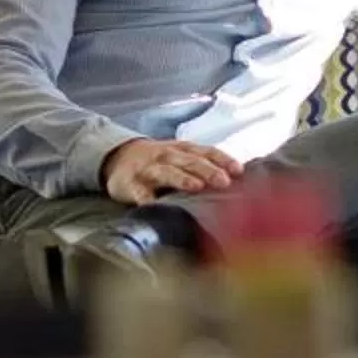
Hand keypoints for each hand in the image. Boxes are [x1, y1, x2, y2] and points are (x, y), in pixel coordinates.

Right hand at [101, 137, 243, 203]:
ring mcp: (149, 170)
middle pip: (190, 161)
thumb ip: (204, 166)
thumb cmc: (160, 161)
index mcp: (183, 150)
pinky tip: (156, 207)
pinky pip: (139, 193)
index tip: (239, 171)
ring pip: (167, 172)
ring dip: (182, 178)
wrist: (117, 157)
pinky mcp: (131, 185)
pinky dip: (147, 199)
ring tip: (196, 186)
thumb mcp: (181, 157)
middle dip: (208, 170)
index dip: (223, 160)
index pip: (206, 152)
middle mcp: (167, 156)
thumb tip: (237, 181)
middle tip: (224, 181)